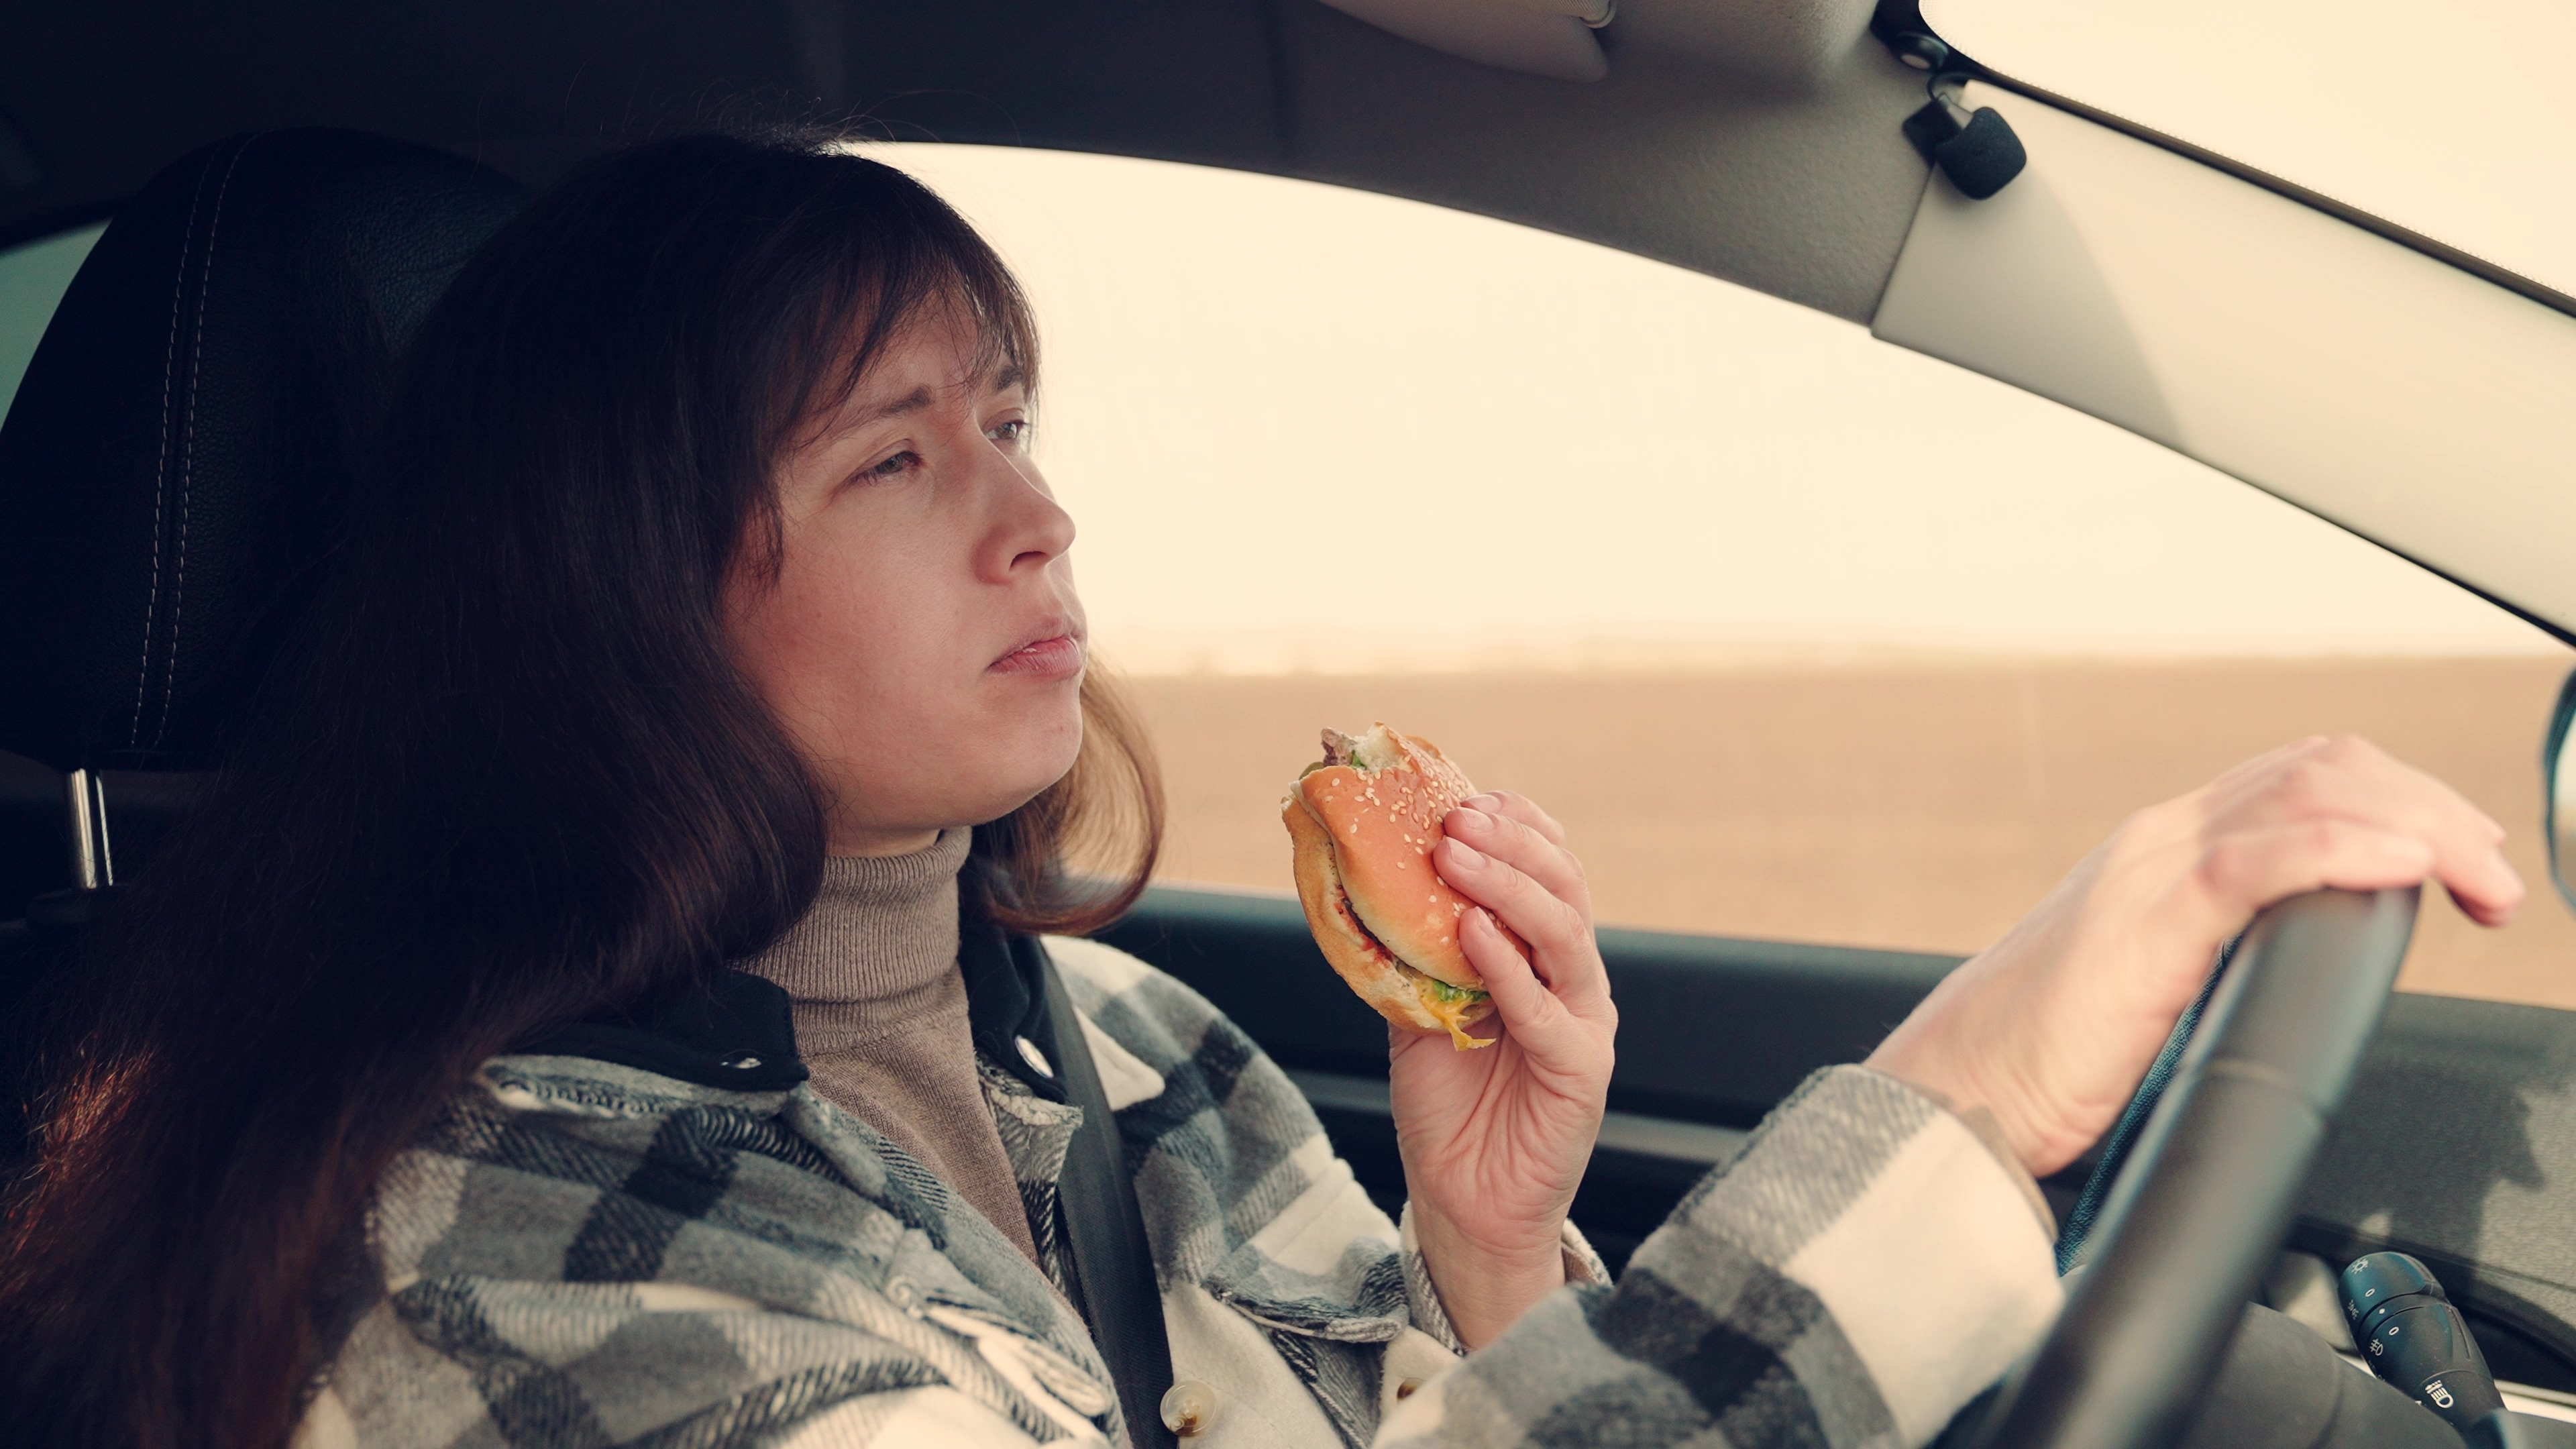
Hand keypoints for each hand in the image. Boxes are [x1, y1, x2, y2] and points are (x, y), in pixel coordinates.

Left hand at [1390, 791, 1615, 1348]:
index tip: (1467, 796)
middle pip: (1563, 888)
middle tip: (1455, 819)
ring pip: (1566, 935)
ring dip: (1510, 888)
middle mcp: (1571, 980)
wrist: (1462, 1201)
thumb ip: (1409, 951)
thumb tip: (1358, 880)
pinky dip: (1510, 968)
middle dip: (1510, 845)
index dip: (1517, 826)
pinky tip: (1474, 935)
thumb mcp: (1416, 1009)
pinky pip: (1548, 1011)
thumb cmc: (1445, 1105)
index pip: (1549, 869)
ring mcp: (1582, 1022)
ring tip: (1457, 858)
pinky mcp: (1580, 1072)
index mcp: (1540, 955)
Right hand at [1868, 735, 2522, 1177]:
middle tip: (2493, 878)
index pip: (2301, 777)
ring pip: (2307, 794)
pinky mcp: (2146, 923)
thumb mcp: (2155, 995)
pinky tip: (2404, 871)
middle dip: (2432, 806)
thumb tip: (2301, 981)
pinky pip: (2259, 860)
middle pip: (2321, 767)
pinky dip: (2345, 852)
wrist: (1954, 1095)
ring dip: (2417, 825)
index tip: (2461, 862)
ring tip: (2475, 876)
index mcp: (2163, 854)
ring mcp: (2150, 872)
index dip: (2401, 800)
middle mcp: (2159, 841)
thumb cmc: (2041, 1068)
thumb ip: (2218, 964)